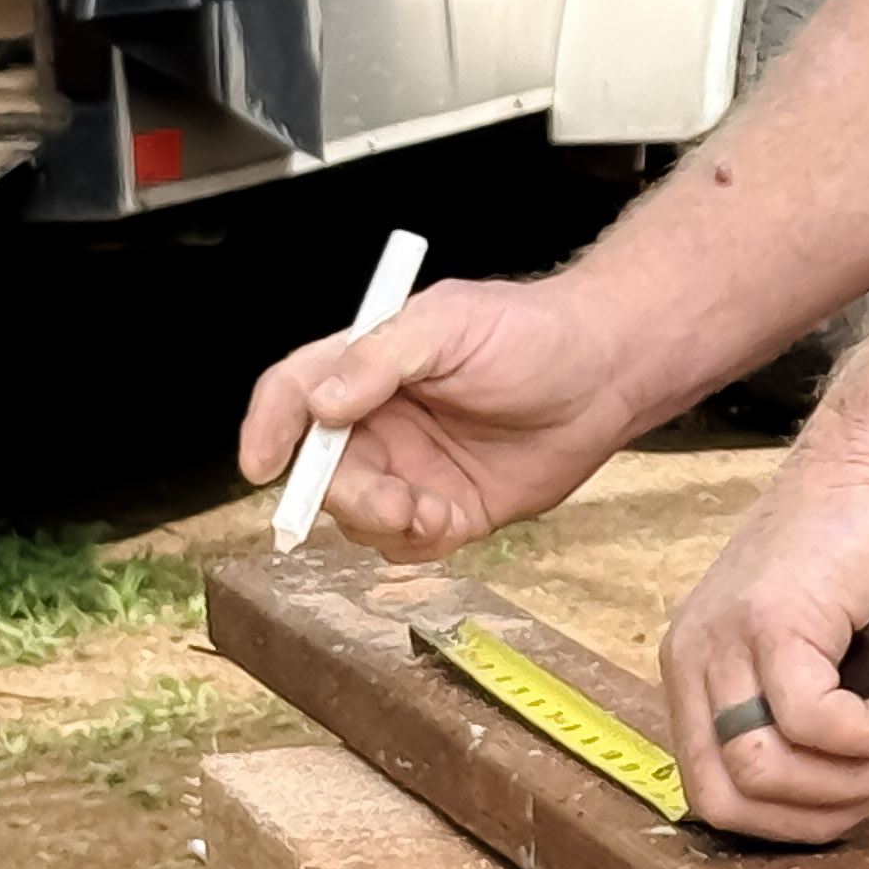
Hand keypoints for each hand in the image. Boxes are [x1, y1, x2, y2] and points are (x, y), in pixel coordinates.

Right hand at [237, 274, 632, 557]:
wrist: (608, 374)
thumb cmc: (533, 332)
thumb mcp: (451, 324)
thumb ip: (380, 358)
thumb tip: (322, 403)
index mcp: (368, 366)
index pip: (293, 393)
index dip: (268, 426)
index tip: (261, 463)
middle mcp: (379, 421)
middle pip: (318, 469)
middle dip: (338, 493)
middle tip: (386, 500)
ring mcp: (410, 468)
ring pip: (354, 514)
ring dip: (378, 522)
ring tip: (426, 510)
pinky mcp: (445, 509)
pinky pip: (402, 543)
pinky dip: (413, 541)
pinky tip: (449, 519)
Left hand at [659, 444, 868, 843]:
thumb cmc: (865, 538)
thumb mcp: (814, 638)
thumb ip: (800, 700)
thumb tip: (835, 785)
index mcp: (695, 663)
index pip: (708, 791)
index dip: (784, 823)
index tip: (849, 806)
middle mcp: (696, 652)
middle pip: (725, 798)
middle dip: (813, 820)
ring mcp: (731, 636)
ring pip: (764, 771)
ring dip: (848, 782)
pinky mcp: (777, 620)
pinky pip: (813, 724)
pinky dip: (868, 737)